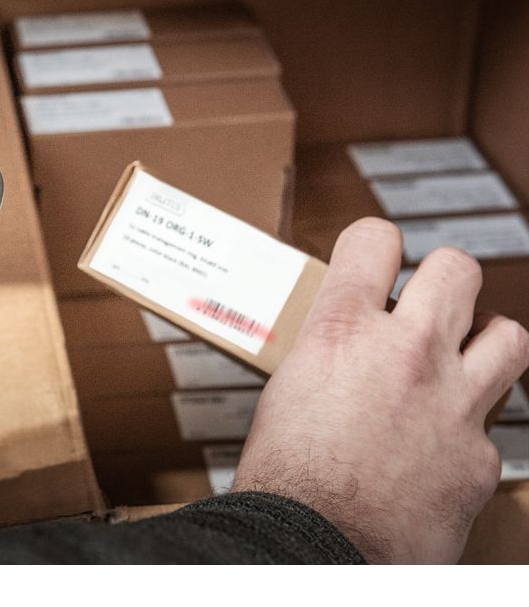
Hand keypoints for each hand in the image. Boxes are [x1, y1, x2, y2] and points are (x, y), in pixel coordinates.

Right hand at [233, 218, 528, 562]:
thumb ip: (330, 353)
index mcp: (342, 330)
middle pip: (458, 270)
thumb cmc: (284, 479)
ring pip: (509, 336)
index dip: (376, 245)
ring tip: (460, 360)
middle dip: (445, 280)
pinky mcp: (478, 457)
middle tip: (429, 304)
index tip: (377, 259)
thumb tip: (349, 343)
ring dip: (484, 342)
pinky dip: (470, 430)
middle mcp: (405, 353)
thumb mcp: (288, 390)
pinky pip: (492, 426)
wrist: (312, 550)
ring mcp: (453, 403)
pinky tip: (440, 447)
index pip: (375, 240)